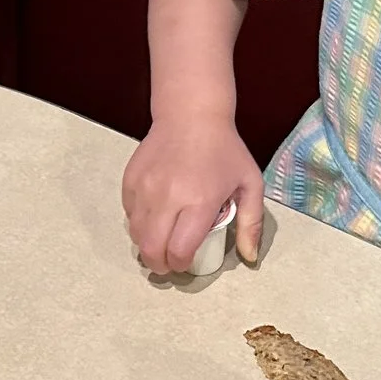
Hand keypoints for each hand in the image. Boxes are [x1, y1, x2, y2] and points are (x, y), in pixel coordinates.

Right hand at [121, 116, 263, 274]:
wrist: (191, 114)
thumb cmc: (224, 150)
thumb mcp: (250, 184)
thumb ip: (251, 224)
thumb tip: (249, 258)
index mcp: (199, 201)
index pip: (179, 251)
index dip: (181, 265)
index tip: (187, 262)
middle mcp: (168, 197)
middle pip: (151, 249)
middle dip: (160, 264)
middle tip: (169, 262)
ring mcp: (145, 188)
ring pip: (136, 235)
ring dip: (147, 245)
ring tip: (162, 240)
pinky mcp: (130, 180)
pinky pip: (129, 214)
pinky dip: (139, 222)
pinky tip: (154, 215)